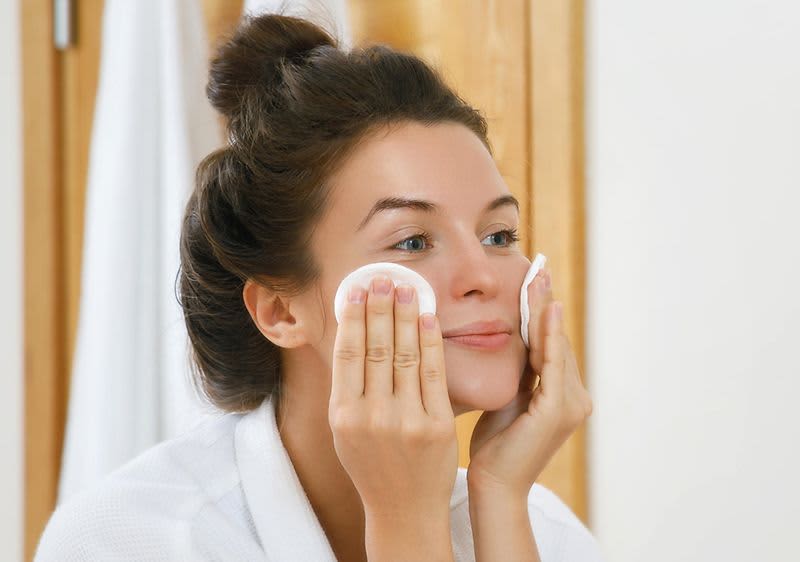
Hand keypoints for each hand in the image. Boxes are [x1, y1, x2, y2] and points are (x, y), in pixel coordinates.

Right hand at [329, 275, 457, 518]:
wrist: (404, 509)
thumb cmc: (372, 464)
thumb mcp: (346, 431)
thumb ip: (348, 388)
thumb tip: (352, 333)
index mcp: (344, 416)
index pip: (348, 355)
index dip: (353, 318)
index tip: (358, 290)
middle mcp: (372, 417)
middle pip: (376, 349)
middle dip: (381, 308)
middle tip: (384, 278)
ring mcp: (406, 421)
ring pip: (404, 355)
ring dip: (406, 316)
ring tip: (407, 287)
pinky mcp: (437, 425)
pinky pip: (433, 373)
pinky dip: (431, 341)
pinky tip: (429, 317)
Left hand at [466, 268, 593, 496]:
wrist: (495, 484)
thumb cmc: (495, 446)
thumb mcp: (508, 399)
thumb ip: (518, 373)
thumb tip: (507, 339)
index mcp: (562, 395)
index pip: (549, 344)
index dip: (540, 311)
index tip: (533, 280)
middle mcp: (575, 398)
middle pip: (555, 340)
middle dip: (544, 302)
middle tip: (538, 267)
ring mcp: (571, 405)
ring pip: (555, 346)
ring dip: (545, 310)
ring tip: (539, 278)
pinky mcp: (559, 410)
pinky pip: (552, 364)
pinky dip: (549, 335)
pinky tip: (546, 310)